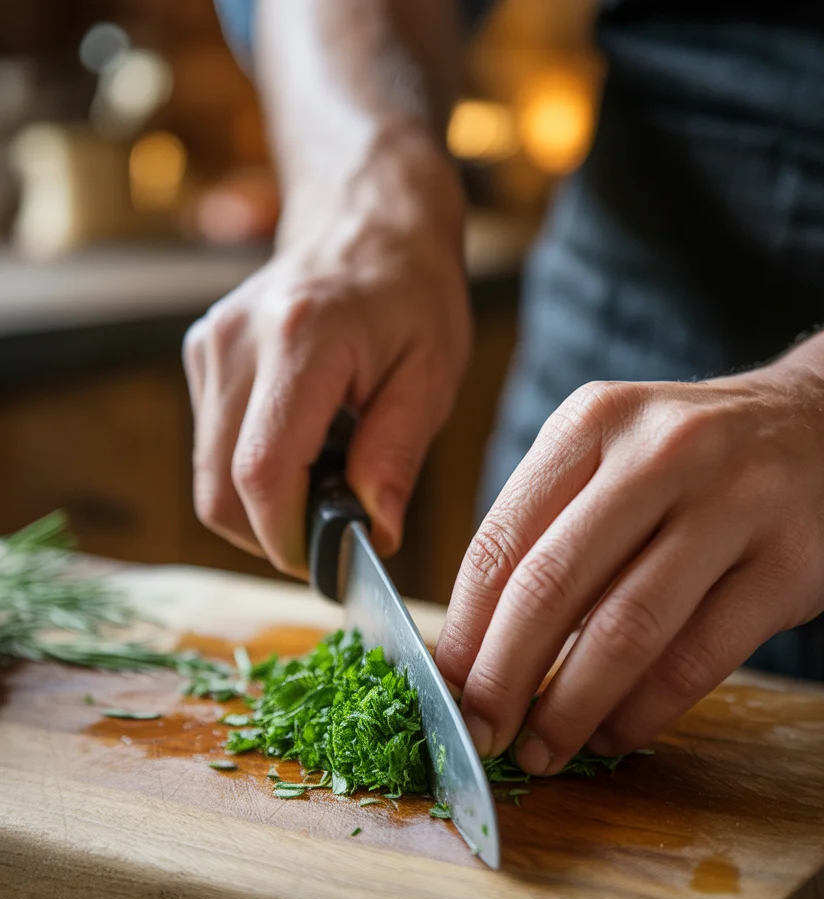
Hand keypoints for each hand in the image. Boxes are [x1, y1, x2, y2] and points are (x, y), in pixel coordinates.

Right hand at [183, 149, 470, 574]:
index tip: (332, 561)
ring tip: (326, 477)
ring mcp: (210, 348)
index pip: (262, 473)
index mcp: (301, 341)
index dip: (289, 537)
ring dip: (263, 507)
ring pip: (208, 478)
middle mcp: (237, 343)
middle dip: (274, 536)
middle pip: (220, 490)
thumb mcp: (431, 374)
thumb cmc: (412, 295)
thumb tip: (373, 534)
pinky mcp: (201, 357)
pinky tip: (304, 447)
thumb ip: (396, 456)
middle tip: (335, 533)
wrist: (366, 221)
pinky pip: (212, 449)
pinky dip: (252, 473)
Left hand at [436, 366, 823, 772]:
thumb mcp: (609, 459)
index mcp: (591, 424)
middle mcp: (658, 452)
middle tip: (482, 734)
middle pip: (551, 586)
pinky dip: (643, 711)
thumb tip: (473, 653)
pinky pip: (697, 659)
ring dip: (570, 708)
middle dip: (502, 678)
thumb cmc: (691, 466)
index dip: (464, 630)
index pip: (499, 541)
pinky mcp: (789, 562)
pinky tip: (614, 733)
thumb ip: (545, 534)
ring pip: (625, 629)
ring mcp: (733, 502)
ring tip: (544, 752)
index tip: (444, 692)